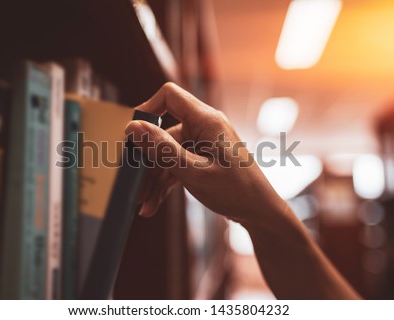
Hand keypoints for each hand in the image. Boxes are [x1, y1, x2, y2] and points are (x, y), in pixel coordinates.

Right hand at [125, 82, 285, 224]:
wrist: (260, 213)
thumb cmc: (235, 191)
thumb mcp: (193, 171)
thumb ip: (162, 149)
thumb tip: (133, 127)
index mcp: (207, 120)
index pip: (169, 96)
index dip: (147, 110)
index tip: (132, 136)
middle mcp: (204, 127)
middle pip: (163, 133)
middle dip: (147, 160)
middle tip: (134, 184)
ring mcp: (203, 144)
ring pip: (167, 153)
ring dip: (154, 178)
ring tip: (143, 202)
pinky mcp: (202, 160)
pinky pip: (176, 165)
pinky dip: (165, 183)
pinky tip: (153, 204)